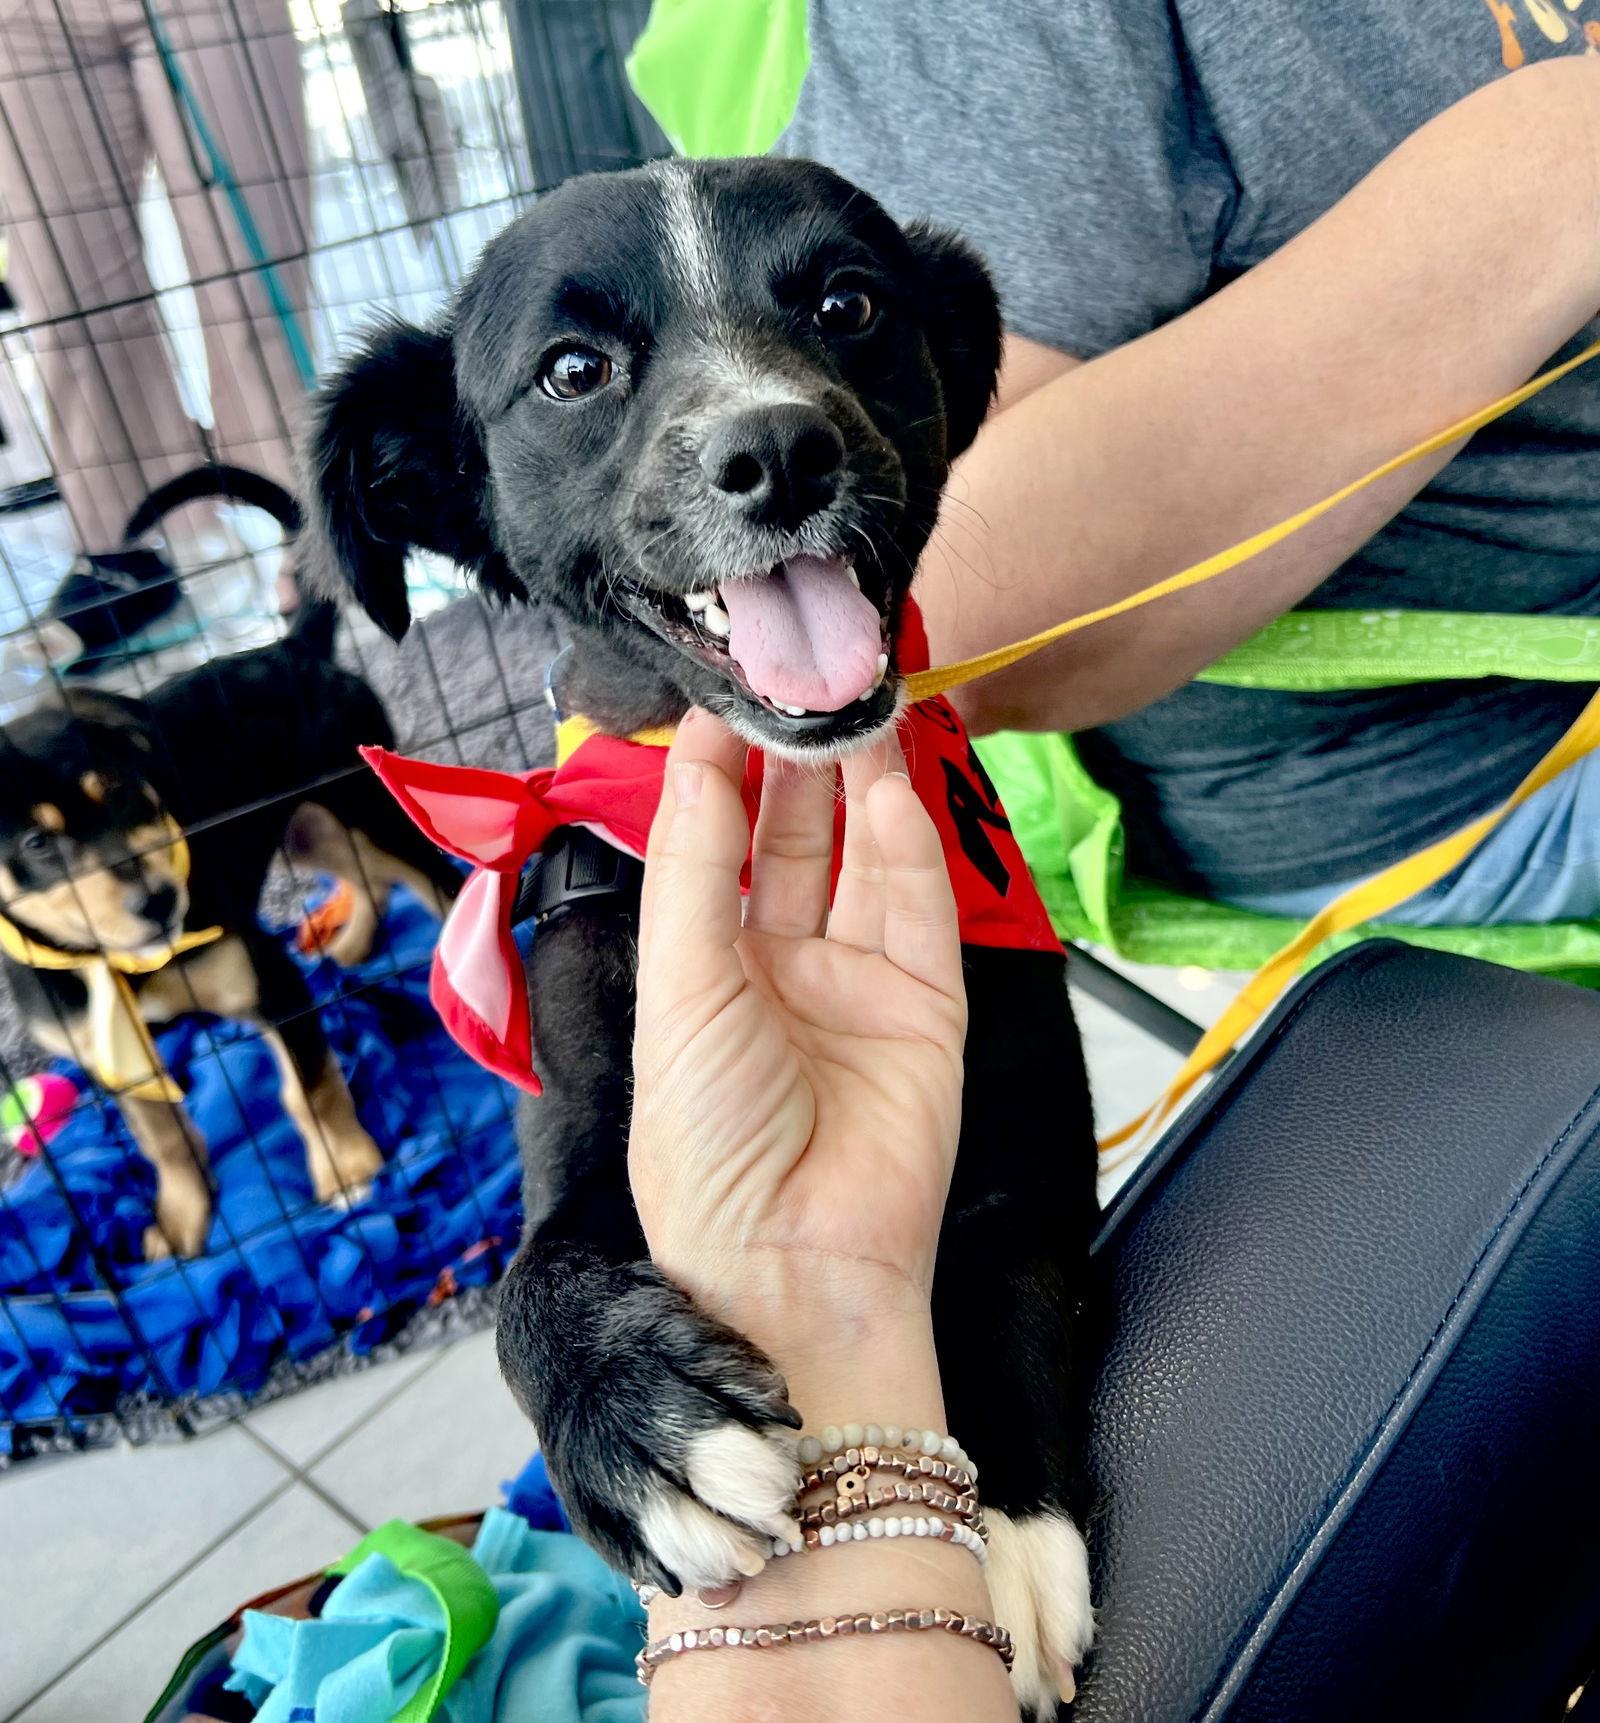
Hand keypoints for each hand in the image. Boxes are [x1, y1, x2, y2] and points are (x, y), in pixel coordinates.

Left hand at [628, 709, 967, 1339]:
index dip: (715, 772)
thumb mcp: (680, 992)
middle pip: (788, 840)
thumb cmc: (708, 1141)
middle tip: (803, 686)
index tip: (723, 696)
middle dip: (794, 763)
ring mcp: (855, 982)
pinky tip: (890, 787)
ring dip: (857, 786)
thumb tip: (695, 763)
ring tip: (854, 708)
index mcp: (701, 970)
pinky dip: (907, 845)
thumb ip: (694, 872)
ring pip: (859, 858)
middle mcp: (777, 967)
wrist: (797, 1259)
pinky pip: (917, 906)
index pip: (709, 845)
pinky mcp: (925, 1002)